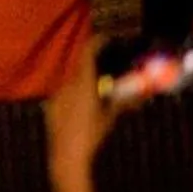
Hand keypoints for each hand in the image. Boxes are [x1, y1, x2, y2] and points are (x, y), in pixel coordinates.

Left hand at [45, 38, 113, 180]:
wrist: (67, 154)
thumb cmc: (92, 134)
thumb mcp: (109, 116)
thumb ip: (124, 102)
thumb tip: (142, 96)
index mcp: (83, 83)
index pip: (88, 53)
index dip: (97, 42)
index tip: (106, 38)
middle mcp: (67, 84)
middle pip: (81, 66)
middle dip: (94, 64)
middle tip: (107, 66)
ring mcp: (57, 93)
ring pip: (72, 80)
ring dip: (84, 81)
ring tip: (96, 91)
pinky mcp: (50, 103)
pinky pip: (64, 92)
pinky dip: (74, 93)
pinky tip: (81, 106)